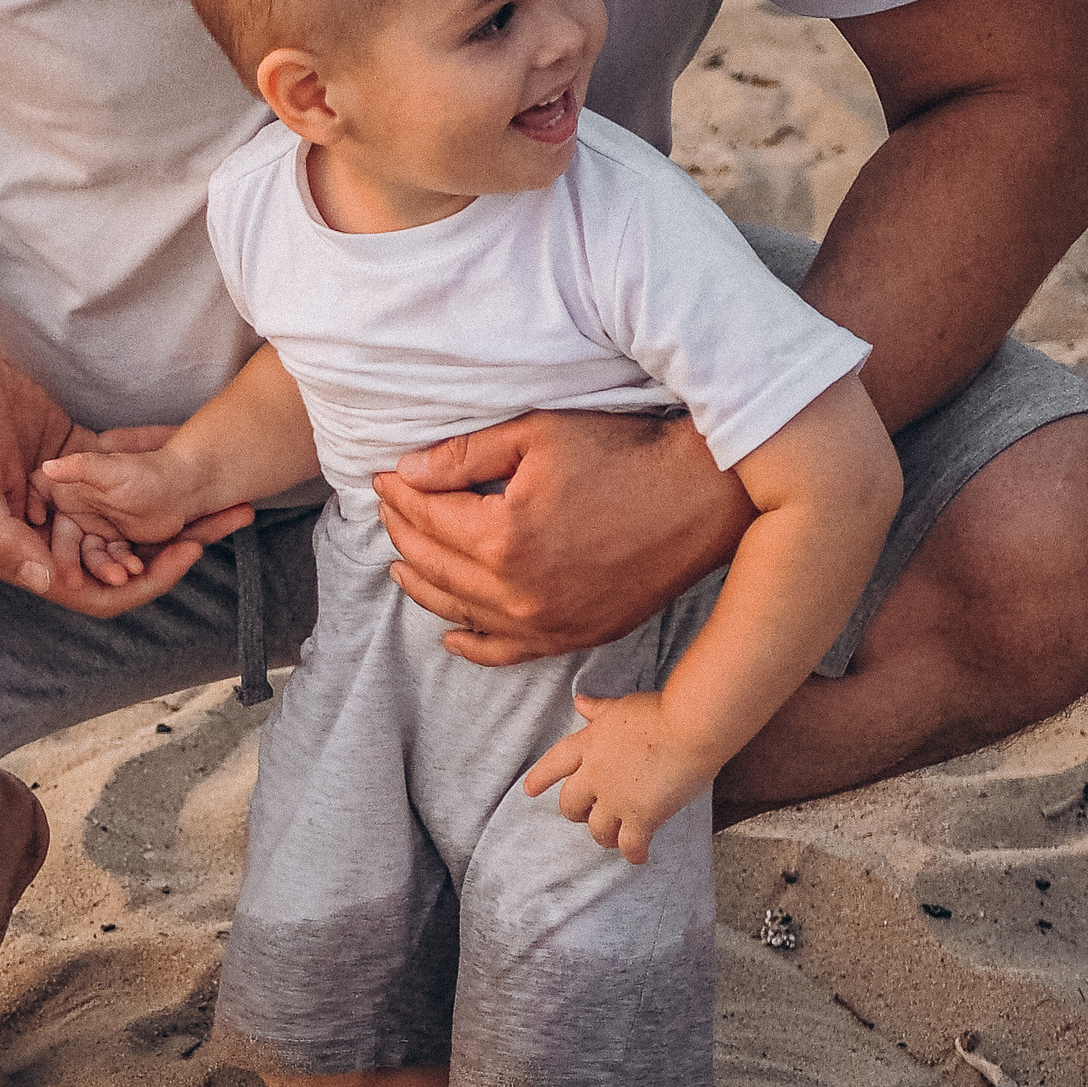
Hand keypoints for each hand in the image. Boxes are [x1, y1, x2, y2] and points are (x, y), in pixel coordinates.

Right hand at [0, 353, 243, 617]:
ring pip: (129, 520)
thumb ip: (0, 539)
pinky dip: (154, 472)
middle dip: (173, 549)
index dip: (142, 583)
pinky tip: (192, 457)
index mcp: (24, 551)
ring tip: (225, 498)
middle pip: (121, 558)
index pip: (92, 590)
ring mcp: (64, 497)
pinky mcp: (75, 459)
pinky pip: (124, 475)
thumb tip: (46, 582)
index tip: (185, 555)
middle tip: (227, 523)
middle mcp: (48, 532)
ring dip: (174, 516)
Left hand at [376, 411, 754, 666]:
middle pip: (437, 565)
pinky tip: (452, 634)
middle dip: (405, 532)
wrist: (702, 498)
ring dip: (425, 585)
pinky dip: (473, 643)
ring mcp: (545, 625)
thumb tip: (406, 473)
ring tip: (401, 561)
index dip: (401, 493)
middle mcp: (517, 594)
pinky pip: (506, 652)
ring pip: (461, 610)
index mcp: (503, 539)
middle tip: (390, 507)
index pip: (429, 517)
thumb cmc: (625, 456)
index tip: (385, 476)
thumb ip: (465, 454)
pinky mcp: (572, 637)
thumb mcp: (539, 434)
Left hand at [522, 690, 718, 864]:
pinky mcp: (642, 816)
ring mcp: (616, 798)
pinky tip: (639, 857)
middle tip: (586, 817)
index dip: (540, 778)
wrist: (692, 726)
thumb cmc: (662, 710)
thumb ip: (599, 710)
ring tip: (613, 838)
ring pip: (598, 830)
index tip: (530, 790)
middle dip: (576, 813)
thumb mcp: (622, 706)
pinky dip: (634, 853)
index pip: (554, 763)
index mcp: (588, 744)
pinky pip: (630, 844)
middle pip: (571, 805)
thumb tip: (580, 702)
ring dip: (604, 836)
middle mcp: (595, 774)